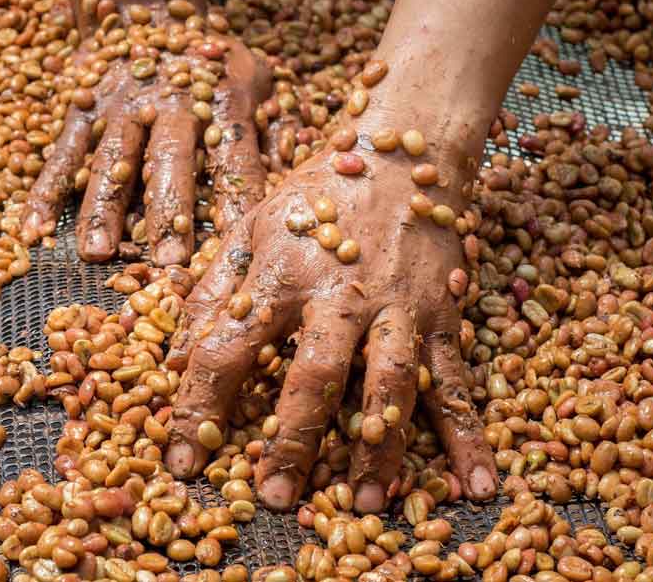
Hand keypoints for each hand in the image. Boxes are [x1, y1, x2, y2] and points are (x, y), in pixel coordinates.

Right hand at [20, 25, 271, 263]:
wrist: (145, 0)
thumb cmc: (213, 57)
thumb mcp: (258, 75)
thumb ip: (276, 124)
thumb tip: (292, 174)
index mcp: (219, 101)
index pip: (233, 157)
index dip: (237, 200)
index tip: (239, 245)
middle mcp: (169, 104)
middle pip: (169, 162)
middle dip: (168, 215)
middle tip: (168, 262)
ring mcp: (119, 107)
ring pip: (111, 161)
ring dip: (102, 209)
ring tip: (94, 253)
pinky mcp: (81, 109)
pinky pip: (61, 155)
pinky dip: (44, 193)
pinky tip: (31, 231)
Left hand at [162, 122, 497, 511]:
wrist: (403, 150)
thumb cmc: (319, 194)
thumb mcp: (252, 228)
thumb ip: (214, 290)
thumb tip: (174, 352)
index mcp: (280, 273)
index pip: (226, 347)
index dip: (198, 406)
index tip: (181, 459)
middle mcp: (339, 293)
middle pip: (313, 373)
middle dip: (293, 439)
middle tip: (275, 496)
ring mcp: (398, 306)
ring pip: (390, 384)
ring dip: (379, 448)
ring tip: (364, 502)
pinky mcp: (443, 314)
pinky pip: (458, 382)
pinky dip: (469, 437)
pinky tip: (478, 484)